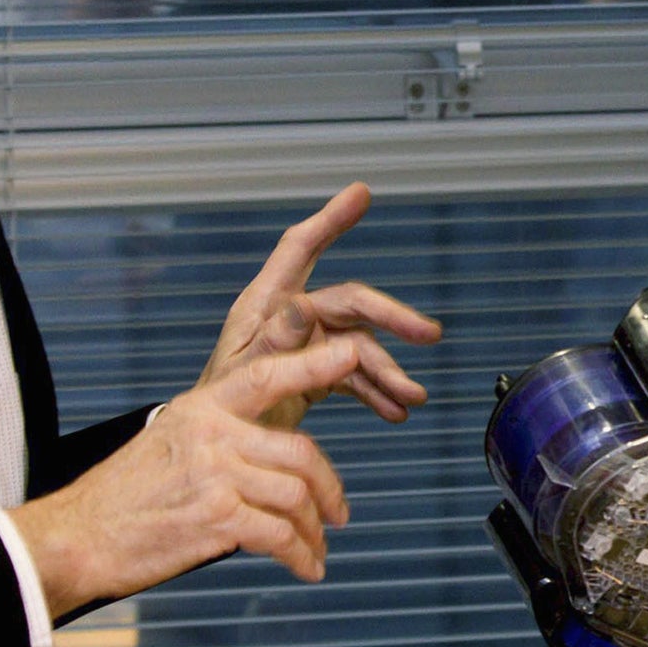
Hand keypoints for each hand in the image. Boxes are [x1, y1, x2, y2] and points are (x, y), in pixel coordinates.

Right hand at [10, 338, 367, 617]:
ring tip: (317, 548)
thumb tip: (266, 452)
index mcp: (203, 408)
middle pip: (301, 454)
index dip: (314, 364)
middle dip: (329, 489)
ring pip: (296, 497)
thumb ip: (219, 436)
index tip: (351, 354)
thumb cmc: (123, 496)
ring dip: (314, 531)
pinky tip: (305, 568)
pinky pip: (280, 536)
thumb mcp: (169, 440)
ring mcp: (217, 475)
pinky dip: (300, 556)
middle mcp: (214, 434)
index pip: (268, 377)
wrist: (77, 537)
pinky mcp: (217, 518)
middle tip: (338, 513)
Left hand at [198, 181, 442, 429]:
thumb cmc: (218, 411)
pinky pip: (356, 375)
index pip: (299, 249)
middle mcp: (292, 317)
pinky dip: (377, 392)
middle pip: (352, 303)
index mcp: (264, 306)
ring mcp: (309, 343)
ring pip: (361, 346)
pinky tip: (395, 410)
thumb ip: (274, 346)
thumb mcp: (242, 378)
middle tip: (429, 334)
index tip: (360, 194)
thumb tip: (305, 311)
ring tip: (412, 397)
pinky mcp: (319, 370)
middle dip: (393, 317)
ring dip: (390, 372)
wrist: (220, 452)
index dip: (330, 219)